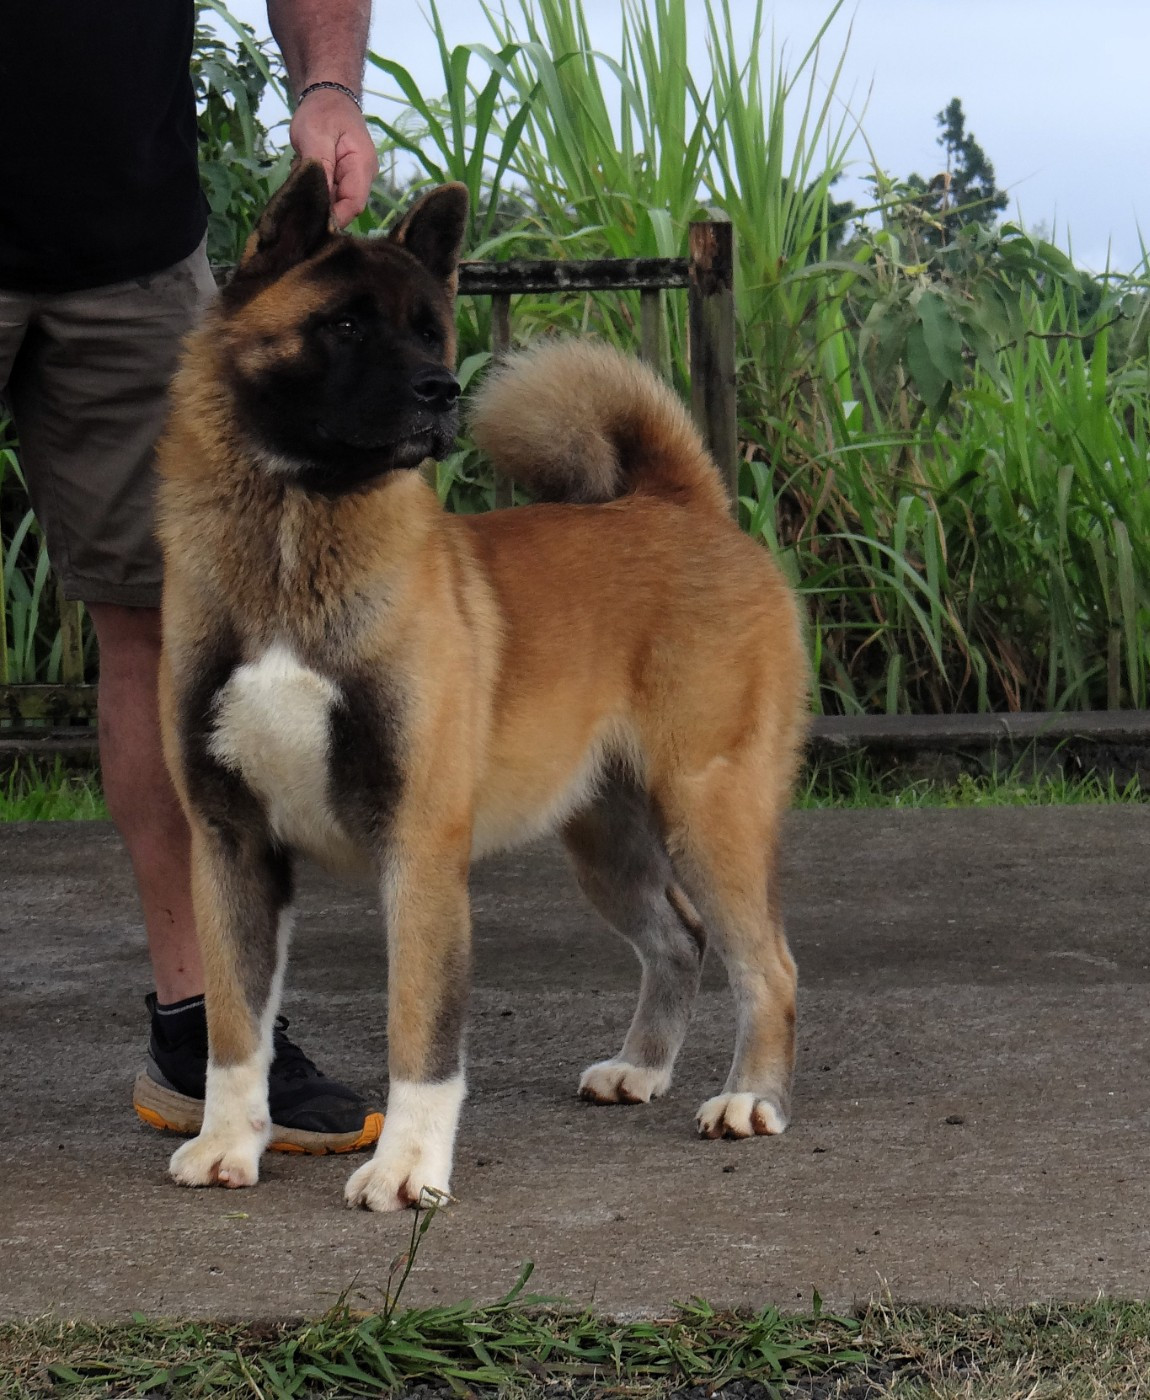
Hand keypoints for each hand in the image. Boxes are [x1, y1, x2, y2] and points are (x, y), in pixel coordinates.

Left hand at [289, 88, 378, 226]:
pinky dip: (313, 189)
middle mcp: (362, 178)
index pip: (353, 205)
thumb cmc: (323, 111)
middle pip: (344, 207)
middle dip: (320, 207)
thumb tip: (321, 202)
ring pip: (333, 202)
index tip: (310, 220)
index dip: (334, 218)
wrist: (327, 95)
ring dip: (314, 196)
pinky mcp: (342, 179)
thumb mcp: (316, 136)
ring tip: (298, 179)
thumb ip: (320, 169)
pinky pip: (328, 194)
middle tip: (296, 197)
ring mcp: (353, 179)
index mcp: (362, 167)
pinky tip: (302, 176)